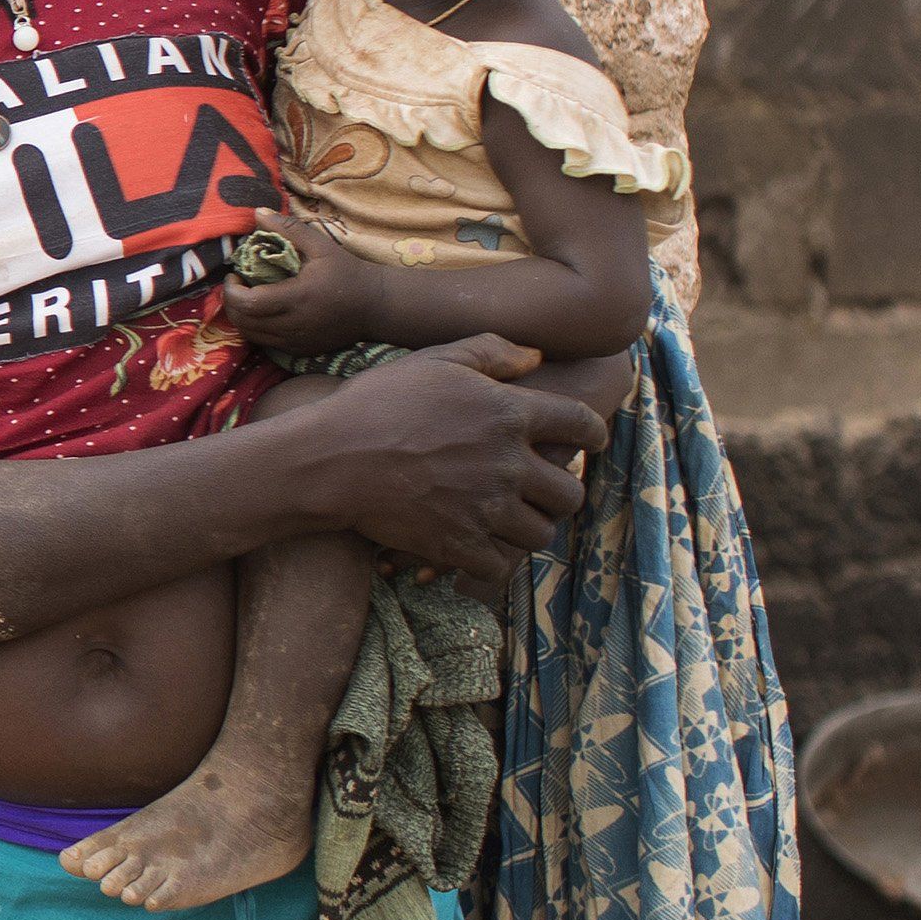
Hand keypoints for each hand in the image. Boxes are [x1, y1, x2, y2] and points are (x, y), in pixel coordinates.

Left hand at [216, 219, 366, 357]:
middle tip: (237, 285)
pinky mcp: (300, 351)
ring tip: (247, 297)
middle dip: (231, 303)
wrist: (377, 306)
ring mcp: (296, 341)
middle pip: (243, 322)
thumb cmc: (348, 272)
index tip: (235, 275)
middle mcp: (294, 324)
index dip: (232, 291)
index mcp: (298, 298)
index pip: (248, 303)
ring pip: (251, 335)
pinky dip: (255, 329)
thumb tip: (257, 212)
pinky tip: (262, 312)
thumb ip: (288, 229)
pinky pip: (265, 343)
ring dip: (240, 317)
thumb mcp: (321, 246)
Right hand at [301, 334, 603, 578]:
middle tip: (538, 490)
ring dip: (526, 529)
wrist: (327, 460)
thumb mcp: (432, 361)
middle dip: (558, 493)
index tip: (590, 442)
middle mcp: (508, 464)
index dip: (594, 434)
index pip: (582, 425)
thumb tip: (538, 358)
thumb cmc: (375, 404)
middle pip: (569, 494)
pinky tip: (474, 547)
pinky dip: (491, 561)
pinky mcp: (460, 545)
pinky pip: (500, 567)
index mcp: (509, 414)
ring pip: (540, 534)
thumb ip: (491, 352)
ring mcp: (486, 508)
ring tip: (505, 520)